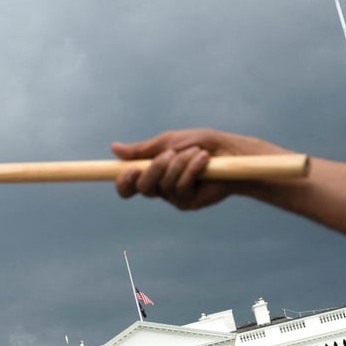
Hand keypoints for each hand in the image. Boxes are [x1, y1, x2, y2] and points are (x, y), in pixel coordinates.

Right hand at [112, 129, 287, 209]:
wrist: (231, 153)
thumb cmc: (202, 144)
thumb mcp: (170, 142)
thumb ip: (144, 149)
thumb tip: (114, 148)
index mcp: (152, 173)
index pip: (128, 185)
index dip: (124, 182)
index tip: (129, 171)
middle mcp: (160, 188)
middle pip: (142, 187)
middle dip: (155, 168)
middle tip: (169, 154)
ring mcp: (174, 197)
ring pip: (164, 186)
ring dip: (180, 165)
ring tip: (196, 153)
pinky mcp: (189, 203)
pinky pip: (181, 188)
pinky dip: (192, 170)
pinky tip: (203, 160)